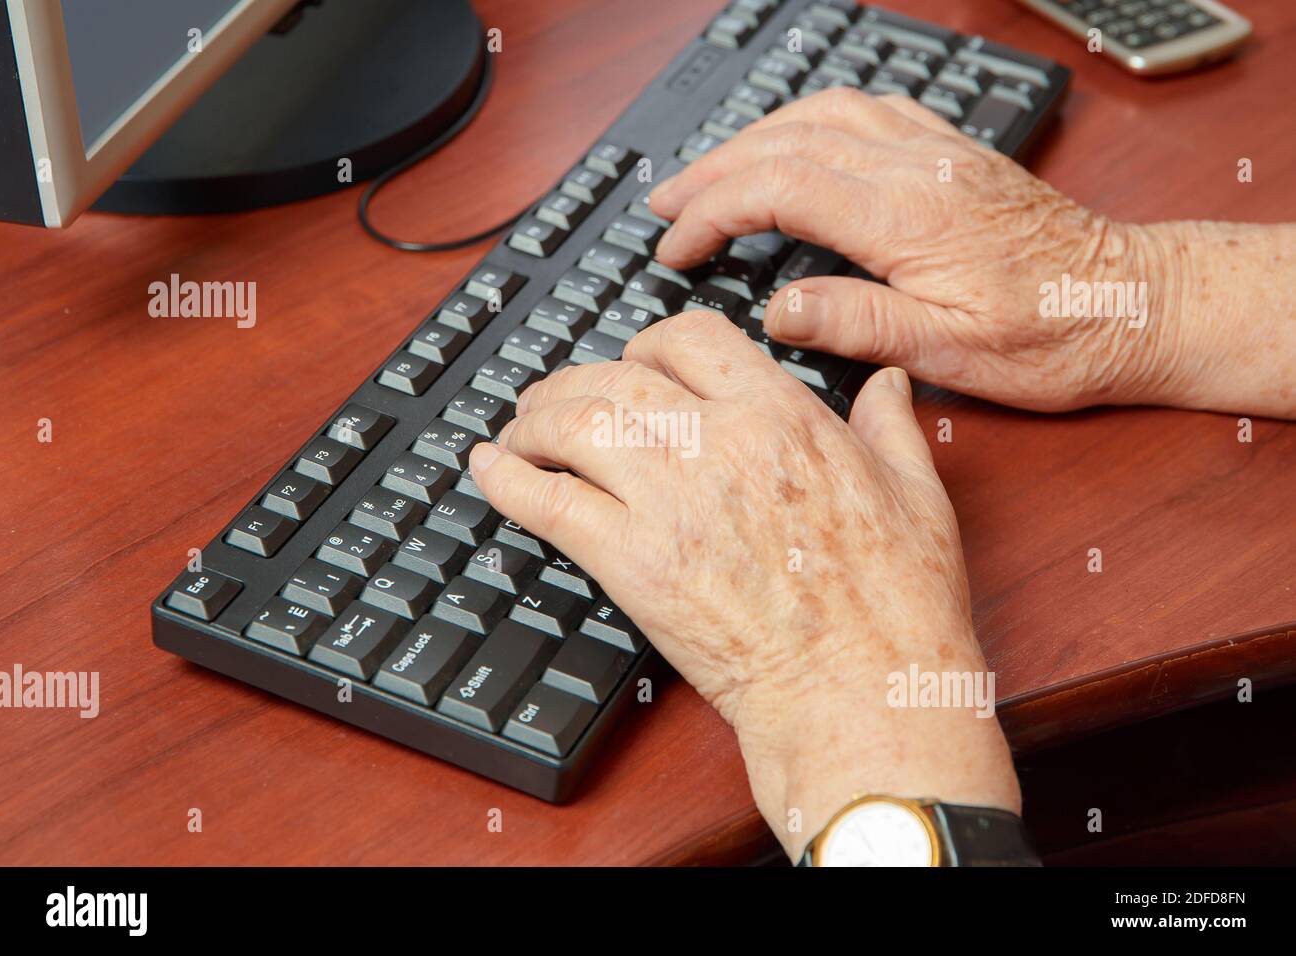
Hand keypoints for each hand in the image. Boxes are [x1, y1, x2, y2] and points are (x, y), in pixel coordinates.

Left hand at [469, 313, 1018, 858]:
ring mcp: (669, 503)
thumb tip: (887, 385)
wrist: (861, 692)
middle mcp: (718, 445)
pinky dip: (508, 479)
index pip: (690, 338)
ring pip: (574, 427)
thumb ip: (890, 426)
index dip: (649, 343)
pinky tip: (489, 468)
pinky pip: (549, 502)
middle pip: (616, 378)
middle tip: (555, 399)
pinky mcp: (632, 564)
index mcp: (783, 418)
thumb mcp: (917, 495)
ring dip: (535, 421)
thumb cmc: (897, 606)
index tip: (635, 362)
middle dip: (576, 380)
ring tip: (519, 431)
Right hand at [648, 88, 1295, 417]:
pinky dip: (807, 122)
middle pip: (785, 140)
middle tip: (665, 206)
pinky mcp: (951, 152)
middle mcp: (917, 167)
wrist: (1131, 304)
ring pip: (820, 114)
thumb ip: (856, 323)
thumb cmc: (1051, 335)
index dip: (712, 212)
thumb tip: (777, 310)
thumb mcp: (949, 350)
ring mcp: (936, 150)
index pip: (778, 189)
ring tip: (708, 174)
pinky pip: (865, 109)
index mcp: (907, 216)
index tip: (676, 247)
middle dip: (712, 171)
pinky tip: (791, 142)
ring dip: (752, 138)